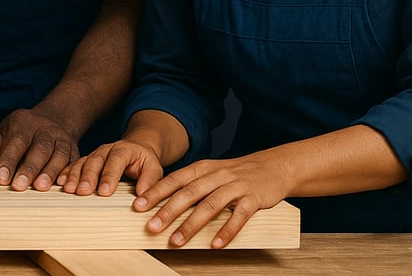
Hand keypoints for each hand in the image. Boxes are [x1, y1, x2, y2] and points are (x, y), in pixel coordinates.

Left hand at [0, 108, 77, 190]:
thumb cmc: (20, 132)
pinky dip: (69, 173)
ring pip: (58, 155)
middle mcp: (45, 129)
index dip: (8, 160)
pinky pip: (74, 161)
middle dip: (29, 168)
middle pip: (39, 148)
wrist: (55, 118)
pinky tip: (64, 186)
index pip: (16, 142)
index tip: (0, 178)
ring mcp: (62, 138)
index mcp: (24, 123)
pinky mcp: (75, 149)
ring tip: (40, 188)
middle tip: (18, 187)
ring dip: (50, 172)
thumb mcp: (1, 134)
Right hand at [58, 138, 163, 195]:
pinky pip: (74, 165)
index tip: (104, 191)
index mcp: (124, 150)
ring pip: (82, 163)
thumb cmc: (145, 161)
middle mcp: (106, 150)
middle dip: (87, 177)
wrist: (136, 148)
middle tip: (82, 191)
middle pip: (95, 161)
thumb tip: (142, 196)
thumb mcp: (154, 168)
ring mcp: (94, 154)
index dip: (109, 176)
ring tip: (69, 190)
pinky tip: (60, 183)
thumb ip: (150, 180)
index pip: (116, 161)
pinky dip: (67, 173)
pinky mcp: (86, 160)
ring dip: (74, 176)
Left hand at [131, 154, 289, 248]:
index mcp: (202, 168)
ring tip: (176, 241)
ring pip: (210, 205)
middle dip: (168, 211)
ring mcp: (235, 186)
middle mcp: (216, 175)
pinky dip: (226, 231)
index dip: (156, 192)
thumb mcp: (211, 172)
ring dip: (191, 225)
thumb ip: (190, 185)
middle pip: (189, 193)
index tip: (138, 206)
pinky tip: (215, 244)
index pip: (174, 179)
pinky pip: (239, 216)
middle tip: (152, 227)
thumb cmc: (235, 173)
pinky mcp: (253, 198)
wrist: (272, 166)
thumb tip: (162, 203)